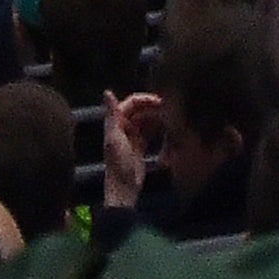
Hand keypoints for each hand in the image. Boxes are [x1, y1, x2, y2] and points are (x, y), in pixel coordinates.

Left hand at [98, 88, 165, 207]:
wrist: (124, 187)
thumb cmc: (117, 162)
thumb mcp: (114, 137)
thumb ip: (112, 114)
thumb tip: (107, 92)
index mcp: (116, 123)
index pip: (131, 103)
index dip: (144, 100)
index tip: (159, 101)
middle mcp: (124, 128)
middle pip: (140, 111)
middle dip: (153, 108)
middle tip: (169, 108)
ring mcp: (133, 137)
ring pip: (147, 121)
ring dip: (157, 117)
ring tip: (170, 117)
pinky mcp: (140, 146)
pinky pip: (150, 132)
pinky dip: (158, 129)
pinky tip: (168, 128)